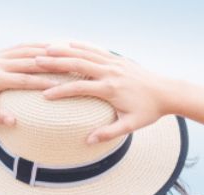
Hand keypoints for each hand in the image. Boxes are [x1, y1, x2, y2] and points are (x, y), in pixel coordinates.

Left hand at [0, 42, 62, 126]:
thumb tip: (14, 121)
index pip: (24, 80)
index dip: (43, 82)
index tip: (60, 85)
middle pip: (29, 62)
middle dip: (50, 65)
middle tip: (69, 67)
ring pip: (26, 50)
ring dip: (45, 51)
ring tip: (65, 54)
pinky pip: (19, 47)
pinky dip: (35, 46)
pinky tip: (50, 47)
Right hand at [34, 41, 172, 144]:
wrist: (167, 93)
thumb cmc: (149, 111)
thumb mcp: (130, 125)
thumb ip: (109, 133)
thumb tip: (88, 141)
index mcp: (111, 89)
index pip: (80, 87)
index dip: (61, 91)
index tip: (44, 95)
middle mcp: (111, 72)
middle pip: (78, 64)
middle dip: (56, 63)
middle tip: (36, 62)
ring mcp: (114, 63)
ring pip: (85, 53)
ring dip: (64, 51)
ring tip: (45, 50)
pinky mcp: (118, 59)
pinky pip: (96, 50)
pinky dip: (81, 46)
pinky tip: (68, 44)